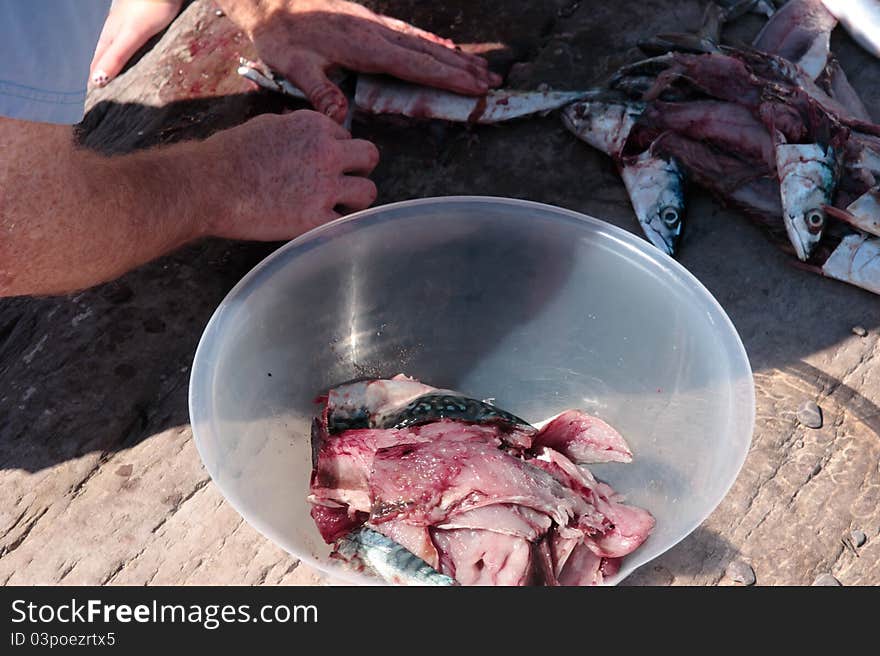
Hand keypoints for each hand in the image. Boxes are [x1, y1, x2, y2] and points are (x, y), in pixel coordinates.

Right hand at [90, 0, 182, 85]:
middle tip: (101, 89)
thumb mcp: (132, 36)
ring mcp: (127, 24)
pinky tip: (134, 51)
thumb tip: (97, 81)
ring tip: (114, 74)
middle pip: (104, 54)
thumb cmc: (149, 8)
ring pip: (116, 46)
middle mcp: (115, 30)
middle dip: (102, 71)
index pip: (97, 63)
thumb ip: (116, 57)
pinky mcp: (141, 19)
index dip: (94, 78)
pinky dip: (129, 51)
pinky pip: (132, 40)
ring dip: (114, 61)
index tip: (92, 96)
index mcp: (110, 37)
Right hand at [202, 110, 378, 239]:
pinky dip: (339, 228)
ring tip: (336, 208)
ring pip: (368, 192)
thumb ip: (295, 128)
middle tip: (342, 185)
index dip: (337, 154)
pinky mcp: (316, 218)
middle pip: (369, 157)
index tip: (323, 167)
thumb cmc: (228, 155)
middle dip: (358, 171)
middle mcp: (326, 151)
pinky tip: (325, 228)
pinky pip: (348, 224)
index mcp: (314, 126)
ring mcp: (324, 186)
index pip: (347, 138)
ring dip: (355, 201)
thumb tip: (304, 131)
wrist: (207, 184)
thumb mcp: (267, 125)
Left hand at [219, 0, 500, 122]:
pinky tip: (445, 50)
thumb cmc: (281, 35)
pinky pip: (410, 34)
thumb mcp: (293, 66)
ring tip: (482, 69)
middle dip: (462, 69)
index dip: (446, 77)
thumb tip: (341, 120)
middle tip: (493, 82)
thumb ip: (320, 91)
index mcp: (363, 46)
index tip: (473, 86)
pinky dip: (433, 44)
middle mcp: (376, 33)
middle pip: (428, 53)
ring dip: (454, 57)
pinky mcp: (370, 23)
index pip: (414, 65)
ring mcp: (376, 26)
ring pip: (423, 42)